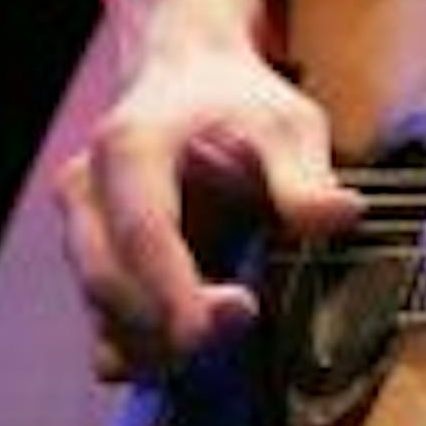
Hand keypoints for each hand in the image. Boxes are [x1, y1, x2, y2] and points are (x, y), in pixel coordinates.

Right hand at [53, 43, 359, 380]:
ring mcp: (81, 227)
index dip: (172, 289)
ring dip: (158, 343)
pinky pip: (105, 323)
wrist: (189, 80)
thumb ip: (305, 175)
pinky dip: (145, 345)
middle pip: (109, 281)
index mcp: (130, 145)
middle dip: (169, 322)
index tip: (213, 329)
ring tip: (232, 322)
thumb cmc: (239, 104)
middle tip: (245, 318)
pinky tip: (199, 335)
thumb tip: (344, 214)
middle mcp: (87, 187)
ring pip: (102, 312)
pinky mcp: (91, 261)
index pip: (142, 231)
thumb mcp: (286, 125)